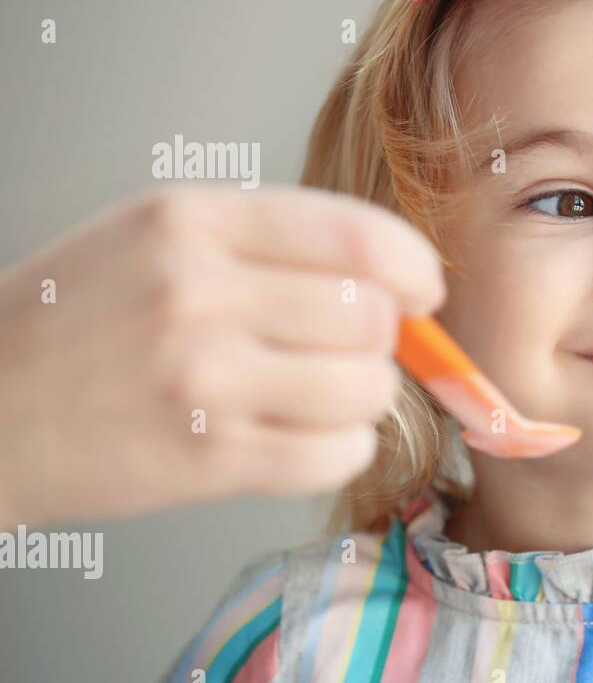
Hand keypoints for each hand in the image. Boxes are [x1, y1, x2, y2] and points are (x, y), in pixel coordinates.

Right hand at [0, 181, 444, 528]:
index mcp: (192, 222)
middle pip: (374, 317)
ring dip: (364, 397)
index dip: (415, 267)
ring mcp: (203, 382)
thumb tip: (394, 278)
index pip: (356, 236)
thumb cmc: (78, 318)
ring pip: (368, 389)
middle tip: (349, 347)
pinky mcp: (206, 460)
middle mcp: (199, 294)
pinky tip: (300, 434)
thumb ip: (270, 243)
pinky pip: (336, 454)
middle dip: (383, 337)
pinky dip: (339, 448)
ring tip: (317, 392)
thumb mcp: (154, 236)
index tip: (424, 290)